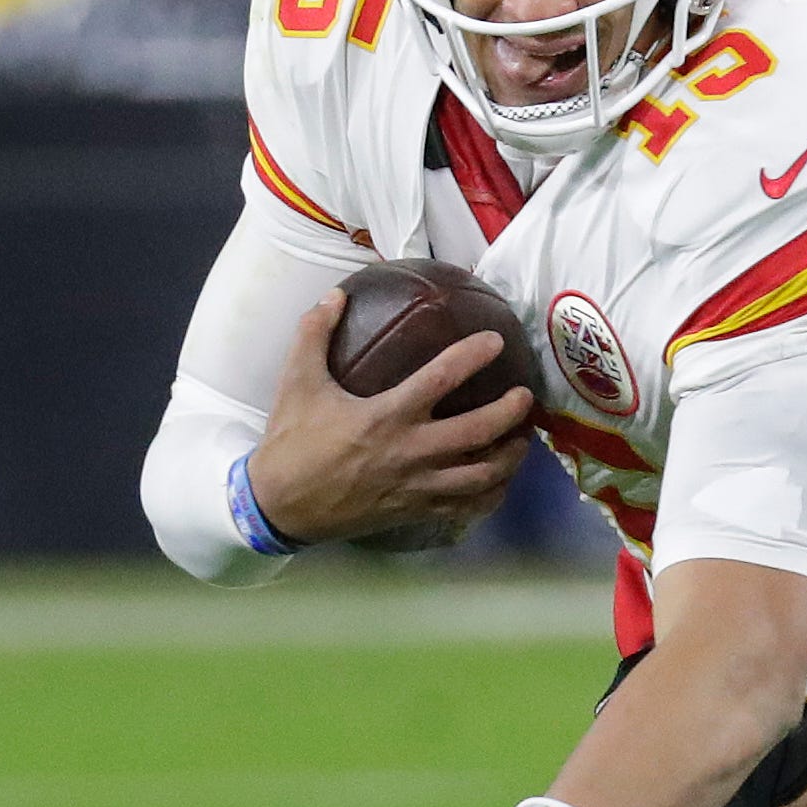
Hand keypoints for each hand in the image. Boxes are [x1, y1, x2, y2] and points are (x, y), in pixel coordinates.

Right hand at [248, 292, 533, 545]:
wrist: (280, 506)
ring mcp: (417, 485)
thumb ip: (314, 335)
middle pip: (478, 431)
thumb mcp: (296, 383)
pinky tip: (501, 480)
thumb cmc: (292, 442)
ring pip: (483, 475)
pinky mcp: (417, 511)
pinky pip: (468, 507)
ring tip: (523, 438)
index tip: (497, 341)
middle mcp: (410, 452)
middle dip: (511, 411)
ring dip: (511, 456)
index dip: (473, 356)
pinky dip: (492, 494)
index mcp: (385, 416)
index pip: (441, 379)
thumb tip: (334, 295)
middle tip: (526, 395)